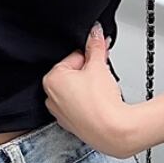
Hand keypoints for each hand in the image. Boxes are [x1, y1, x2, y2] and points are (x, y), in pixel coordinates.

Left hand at [42, 21, 134, 157]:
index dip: (90, 58)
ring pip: (76, 90)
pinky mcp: (71, 124)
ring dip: (89, 87)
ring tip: (102, 91)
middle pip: (73, 74)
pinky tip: (100, 103)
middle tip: (102, 76)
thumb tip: (95, 32)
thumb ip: (95, 46)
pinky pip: (78, 106)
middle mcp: (50, 97)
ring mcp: (60, 112)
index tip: (100, 60)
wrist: (113, 131)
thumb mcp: (99, 66)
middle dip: (89, 72)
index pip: (73, 57)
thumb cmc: (101, 102)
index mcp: (51, 79)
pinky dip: (88, 102)